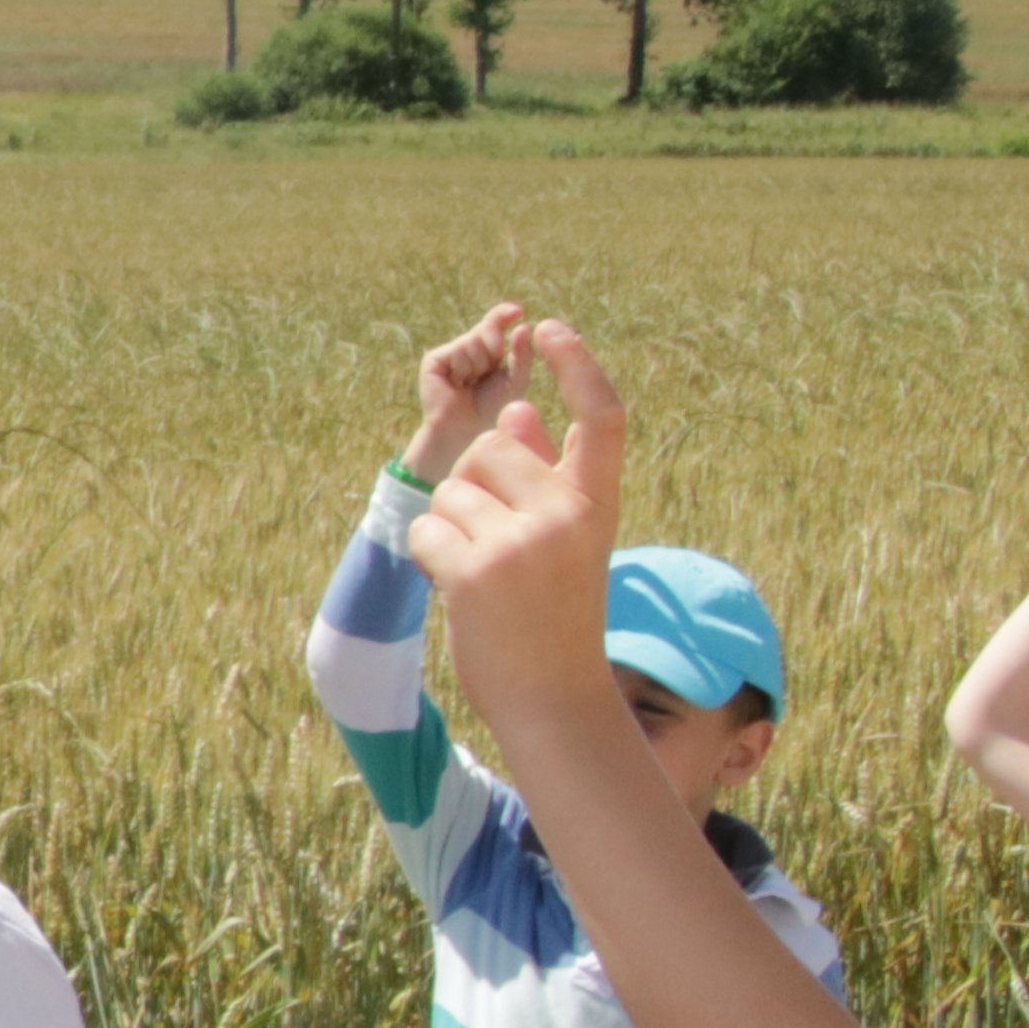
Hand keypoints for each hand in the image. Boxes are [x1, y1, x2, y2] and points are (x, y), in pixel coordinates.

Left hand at [399, 324, 629, 726]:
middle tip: (493, 547)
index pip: (603, 417)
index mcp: (597, 505)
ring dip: (449, 528)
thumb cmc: (554, 618)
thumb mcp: (562, 544)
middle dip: (473, 485)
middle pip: (492, 448)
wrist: (553, 700)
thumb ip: (540, 480)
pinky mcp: (477, 570)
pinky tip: (457, 590)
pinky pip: (425, 529)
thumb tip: (517, 413)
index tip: (551, 327)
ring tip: (482, 579)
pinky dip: (428, 556)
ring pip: (450, 490)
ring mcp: (523, 542)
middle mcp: (566, 515)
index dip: (579, 365)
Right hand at [407, 301, 531, 479]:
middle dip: (495, 348)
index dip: (503, 315)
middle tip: (488, 372)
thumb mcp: (516, 381)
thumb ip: (521, 354)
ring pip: (473, 340)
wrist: (466, 434)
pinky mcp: (434, 361)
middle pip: (487, 329)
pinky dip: (464, 367)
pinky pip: (457, 350)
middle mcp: (468, 350)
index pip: (495, 325)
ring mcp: (450, 355)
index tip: (518, 311)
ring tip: (471, 385)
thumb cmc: (494, 412)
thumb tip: (524, 324)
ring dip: (479, 364)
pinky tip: (458, 384)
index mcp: (488, 353)